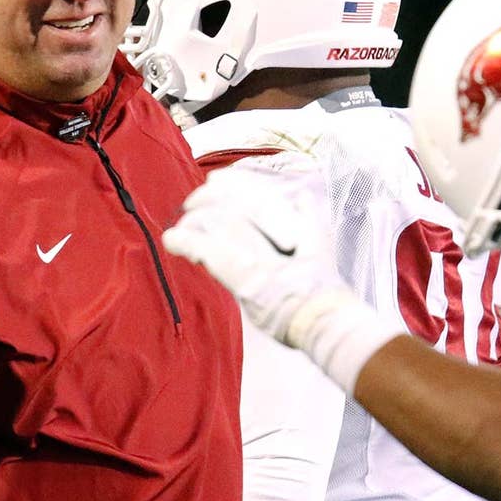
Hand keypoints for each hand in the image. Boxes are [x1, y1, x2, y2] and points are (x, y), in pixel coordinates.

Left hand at [165, 161, 401, 392]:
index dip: (233, 181)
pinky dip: (187, 242)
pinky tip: (173, 240)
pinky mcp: (247, 280)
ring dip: (196, 221)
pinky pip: (210, 250)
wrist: (326, 322)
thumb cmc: (322, 291)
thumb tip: (301, 196)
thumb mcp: (322, 246)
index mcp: (298, 223)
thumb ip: (308, 219)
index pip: (257, 190)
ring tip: (182, 225)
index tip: (215, 179)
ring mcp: (265, 257)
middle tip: (191, 203)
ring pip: (222, 222)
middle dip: (208, 198)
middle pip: (237, 202)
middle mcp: (283, 234)